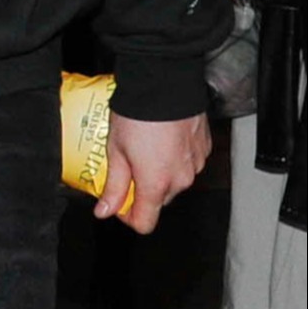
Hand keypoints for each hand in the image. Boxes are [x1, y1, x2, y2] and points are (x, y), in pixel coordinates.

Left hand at [99, 112, 210, 233]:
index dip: (127, 216)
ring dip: (158, 171)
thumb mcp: (115, 150)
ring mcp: (195, 165)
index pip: (145, 222)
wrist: (163, 85)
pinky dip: (173, 157)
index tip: (116, 200)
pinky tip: (160, 138)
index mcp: (156, 184)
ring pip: (173, 180)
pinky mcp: (204, 149)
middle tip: (125, 162)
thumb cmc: (136, 115)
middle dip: (141, 188)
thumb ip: (113, 185)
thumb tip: (104, 211)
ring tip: (142, 145)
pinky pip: (186, 163)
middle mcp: (181, 180)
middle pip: (158, 199)